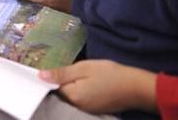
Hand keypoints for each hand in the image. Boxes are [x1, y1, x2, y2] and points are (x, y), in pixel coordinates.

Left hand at [39, 60, 156, 113]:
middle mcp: (77, 106)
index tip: (46, 68)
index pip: (53, 87)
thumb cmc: (110, 74)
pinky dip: (79, 91)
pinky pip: (81, 99)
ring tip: (74, 74)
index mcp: (72, 96)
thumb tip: (41, 76)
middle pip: (61, 93)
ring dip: (69, 86)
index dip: (49, 77)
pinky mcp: (95, 109)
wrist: (136, 87)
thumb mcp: (84, 68)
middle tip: (62, 68)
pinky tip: (84, 82)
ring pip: (71, 96)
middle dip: (59, 82)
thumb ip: (62, 73)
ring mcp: (87, 110)